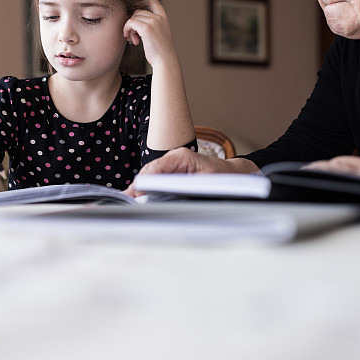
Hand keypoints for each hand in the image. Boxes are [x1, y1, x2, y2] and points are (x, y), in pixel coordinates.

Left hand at [123, 0, 175, 69]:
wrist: (166, 61)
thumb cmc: (161, 52)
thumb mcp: (160, 35)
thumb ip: (152, 26)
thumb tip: (134, 21)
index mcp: (164, 18)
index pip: (153, 1)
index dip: (143, 1)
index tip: (135, 11)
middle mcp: (159, 18)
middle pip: (138, 11)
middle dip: (133, 22)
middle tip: (133, 36)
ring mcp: (153, 22)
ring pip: (133, 17)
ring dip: (130, 28)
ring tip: (133, 40)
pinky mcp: (146, 28)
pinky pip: (130, 23)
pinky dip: (127, 30)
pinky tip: (131, 40)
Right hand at [125, 148, 258, 195]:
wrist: (233, 175)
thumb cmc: (222, 180)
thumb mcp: (204, 187)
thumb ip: (182, 191)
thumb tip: (163, 199)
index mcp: (181, 157)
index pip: (154, 169)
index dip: (142, 184)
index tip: (133, 196)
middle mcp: (174, 157)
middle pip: (148, 172)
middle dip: (137, 188)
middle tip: (127, 203)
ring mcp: (172, 162)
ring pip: (150, 175)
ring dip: (141, 189)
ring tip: (129, 202)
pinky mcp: (173, 170)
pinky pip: (156, 178)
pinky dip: (148, 188)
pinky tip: (140, 199)